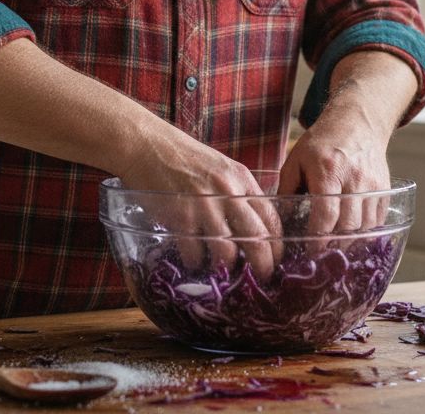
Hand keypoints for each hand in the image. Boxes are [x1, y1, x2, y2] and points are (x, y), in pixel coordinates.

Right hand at [119, 133, 281, 276]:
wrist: (147, 145)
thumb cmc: (183, 157)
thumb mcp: (220, 168)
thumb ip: (237, 192)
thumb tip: (252, 224)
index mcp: (242, 179)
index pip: (271, 217)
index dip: (277, 244)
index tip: (276, 259)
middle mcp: (228, 192)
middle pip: (257, 239)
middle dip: (263, 265)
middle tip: (261, 278)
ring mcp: (205, 206)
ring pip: (228, 252)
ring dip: (225, 267)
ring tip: (220, 270)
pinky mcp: (181, 217)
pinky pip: (195, 253)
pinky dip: (195, 263)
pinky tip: (193, 260)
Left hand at [278, 50, 415, 236]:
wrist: (357, 123)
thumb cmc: (322, 142)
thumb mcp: (296, 159)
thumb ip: (287, 188)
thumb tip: (280, 218)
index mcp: (328, 171)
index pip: (326, 215)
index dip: (318, 239)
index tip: (310, 252)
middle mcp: (354, 179)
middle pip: (348, 225)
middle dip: (334, 246)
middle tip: (322, 256)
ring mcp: (373, 185)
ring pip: (366, 227)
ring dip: (350, 242)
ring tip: (335, 249)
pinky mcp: (384, 189)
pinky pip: (378, 220)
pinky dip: (365, 233)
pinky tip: (352, 237)